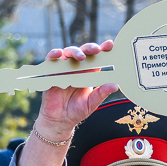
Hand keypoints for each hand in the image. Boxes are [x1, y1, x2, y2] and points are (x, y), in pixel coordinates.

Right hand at [17, 42, 118, 165]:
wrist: (59, 121)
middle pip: (83, 52)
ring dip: (74, 51)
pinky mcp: (51, 72)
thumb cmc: (76, 111)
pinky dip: (54, 54)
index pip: (97, 58)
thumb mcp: (91, 103)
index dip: (103, 50)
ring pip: (68, 53)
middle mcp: (77, 68)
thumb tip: (115, 85)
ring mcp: (64, 69)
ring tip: (80, 57)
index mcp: (89, 73)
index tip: (110, 45)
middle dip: (90, 48)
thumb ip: (101, 93)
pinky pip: (51, 59)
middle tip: (96, 50)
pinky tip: (58, 54)